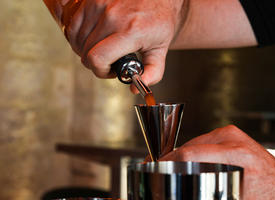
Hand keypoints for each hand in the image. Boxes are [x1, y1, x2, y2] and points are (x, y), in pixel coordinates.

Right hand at [64, 0, 186, 91]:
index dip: (101, 71)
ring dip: (85, 49)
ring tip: (102, 47)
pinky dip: (79, 34)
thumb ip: (152, 72)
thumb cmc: (160, 19)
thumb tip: (134, 88)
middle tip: (109, 60)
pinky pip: (73, 23)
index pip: (97, 58)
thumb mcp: (161, 49)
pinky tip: (92, 36)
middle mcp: (112, 16)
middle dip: (95, 62)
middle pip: (85, 52)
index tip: (110, 71)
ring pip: (76, 38)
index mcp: (131, 31)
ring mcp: (99, 4)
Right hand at [160, 125, 274, 199]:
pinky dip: (195, 151)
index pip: (190, 152)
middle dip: (173, 157)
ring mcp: (231, 133)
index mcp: (235, 153)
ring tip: (174, 165)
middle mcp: (232, 137)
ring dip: (184, 154)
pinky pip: (204, 141)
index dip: (169, 159)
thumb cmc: (268, 194)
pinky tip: (190, 160)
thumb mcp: (236, 195)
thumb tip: (187, 187)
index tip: (157, 165)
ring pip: (196, 141)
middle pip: (190, 145)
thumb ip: (208, 188)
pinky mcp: (231, 133)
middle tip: (161, 167)